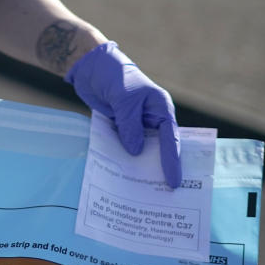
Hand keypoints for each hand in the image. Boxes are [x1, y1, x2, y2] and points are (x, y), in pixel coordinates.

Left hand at [65, 42, 181, 187]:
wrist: (91, 68)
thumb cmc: (114, 76)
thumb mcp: (123, 99)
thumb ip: (130, 125)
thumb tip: (135, 152)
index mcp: (161, 109)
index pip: (171, 139)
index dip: (172, 162)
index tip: (174, 183)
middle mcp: (152, 119)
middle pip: (159, 149)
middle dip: (159, 169)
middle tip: (162, 196)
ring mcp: (136, 125)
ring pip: (141, 150)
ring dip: (138, 167)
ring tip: (139, 192)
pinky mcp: (120, 128)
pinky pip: (124, 147)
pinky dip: (122, 160)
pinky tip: (119, 177)